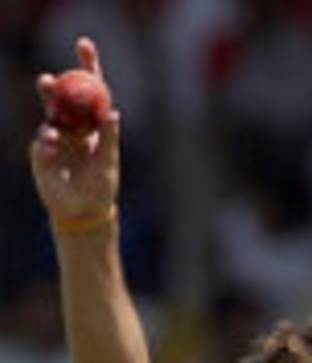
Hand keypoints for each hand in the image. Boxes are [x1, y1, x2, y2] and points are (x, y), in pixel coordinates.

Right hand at [31, 37, 119, 228]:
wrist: (85, 213)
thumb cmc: (101, 189)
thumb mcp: (109, 164)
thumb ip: (110, 139)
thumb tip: (114, 113)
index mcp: (92, 124)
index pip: (91, 91)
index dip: (88, 66)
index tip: (83, 45)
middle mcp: (72, 126)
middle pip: (63, 97)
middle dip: (55, 84)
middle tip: (50, 80)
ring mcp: (56, 138)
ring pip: (49, 114)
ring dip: (47, 103)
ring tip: (46, 93)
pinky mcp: (43, 154)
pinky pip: (43, 142)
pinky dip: (48, 139)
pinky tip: (53, 141)